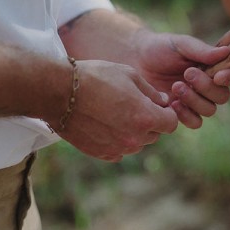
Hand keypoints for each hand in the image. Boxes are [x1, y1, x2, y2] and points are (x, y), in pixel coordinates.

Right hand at [55, 60, 178, 161]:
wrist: (59, 92)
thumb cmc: (96, 78)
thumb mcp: (129, 75)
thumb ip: (150, 92)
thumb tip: (163, 102)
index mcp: (146, 117)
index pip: (171, 123)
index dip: (166, 112)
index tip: (156, 104)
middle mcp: (134, 138)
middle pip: (155, 134)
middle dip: (150, 121)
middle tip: (134, 104)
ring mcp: (117, 148)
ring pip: (137, 143)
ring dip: (134, 132)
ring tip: (116, 112)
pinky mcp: (101, 154)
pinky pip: (119, 150)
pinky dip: (117, 140)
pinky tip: (105, 123)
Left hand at [133, 30, 229, 128]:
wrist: (136, 60)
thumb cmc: (160, 47)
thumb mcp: (181, 45)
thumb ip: (202, 51)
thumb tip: (227, 52)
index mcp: (213, 67)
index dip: (229, 77)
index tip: (217, 75)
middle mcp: (208, 85)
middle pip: (222, 96)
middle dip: (206, 87)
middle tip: (187, 73)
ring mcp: (196, 101)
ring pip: (210, 110)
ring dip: (195, 100)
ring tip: (176, 86)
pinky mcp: (181, 113)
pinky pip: (195, 122)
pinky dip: (186, 115)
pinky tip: (171, 103)